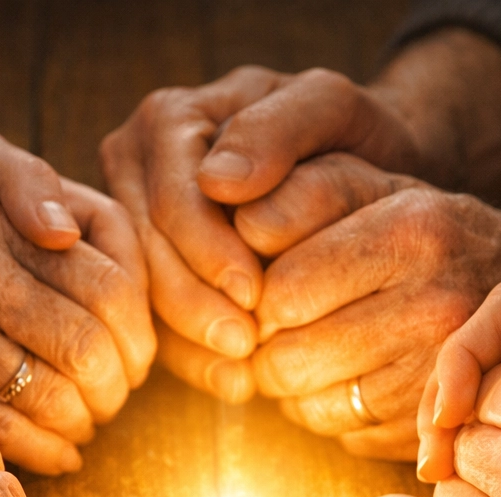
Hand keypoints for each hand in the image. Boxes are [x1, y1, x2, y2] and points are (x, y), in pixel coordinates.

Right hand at [0, 188, 151, 474]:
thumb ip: (32, 182)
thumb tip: (61, 232)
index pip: (111, 287)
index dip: (139, 334)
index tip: (137, 355)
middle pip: (88, 348)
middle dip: (118, 386)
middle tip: (118, 397)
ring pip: (55, 395)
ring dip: (87, 421)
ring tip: (89, 421)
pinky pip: (7, 431)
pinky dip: (46, 451)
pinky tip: (59, 452)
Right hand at [100, 66, 429, 401]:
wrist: (362, 165)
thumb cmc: (346, 134)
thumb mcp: (328, 107)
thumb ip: (278, 128)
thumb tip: (219, 179)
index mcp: (169, 121)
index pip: (171, 198)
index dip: (207, 250)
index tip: (254, 292)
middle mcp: (138, 168)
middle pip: (149, 250)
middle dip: (195, 304)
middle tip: (245, 346)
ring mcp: (138, 223)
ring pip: (146, 293)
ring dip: (192, 341)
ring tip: (243, 376)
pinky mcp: (152, 272)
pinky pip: (158, 321)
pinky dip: (195, 358)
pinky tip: (235, 384)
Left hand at [245, 156, 500, 458]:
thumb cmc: (430, 232)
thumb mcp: (375, 185)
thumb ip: (299, 188)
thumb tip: (222, 197)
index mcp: (413, 230)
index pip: (278, 291)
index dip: (253, 297)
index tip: (261, 290)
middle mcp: (436, 305)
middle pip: (287, 359)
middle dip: (265, 349)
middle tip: (275, 333)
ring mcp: (445, 376)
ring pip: (309, 408)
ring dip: (292, 389)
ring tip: (312, 354)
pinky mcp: (443, 427)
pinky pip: (345, 437)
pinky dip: (332, 416)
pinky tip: (349, 382)